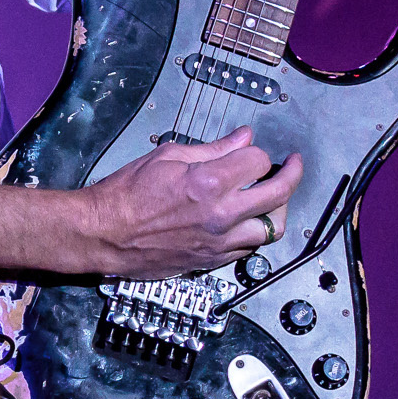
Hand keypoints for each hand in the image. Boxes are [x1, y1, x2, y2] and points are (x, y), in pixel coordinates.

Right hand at [75, 127, 300, 278]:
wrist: (104, 233)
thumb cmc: (126, 194)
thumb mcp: (165, 156)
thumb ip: (211, 149)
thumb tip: (242, 138)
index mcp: (207, 182)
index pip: (257, 161)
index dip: (255, 151)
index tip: (249, 149)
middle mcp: (220, 214)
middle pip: (278, 194)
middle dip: (292, 174)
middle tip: (293, 166)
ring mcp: (219, 241)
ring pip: (272, 228)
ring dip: (277, 210)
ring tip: (272, 199)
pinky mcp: (212, 260)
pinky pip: (250, 249)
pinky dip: (255, 233)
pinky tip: (248, 221)